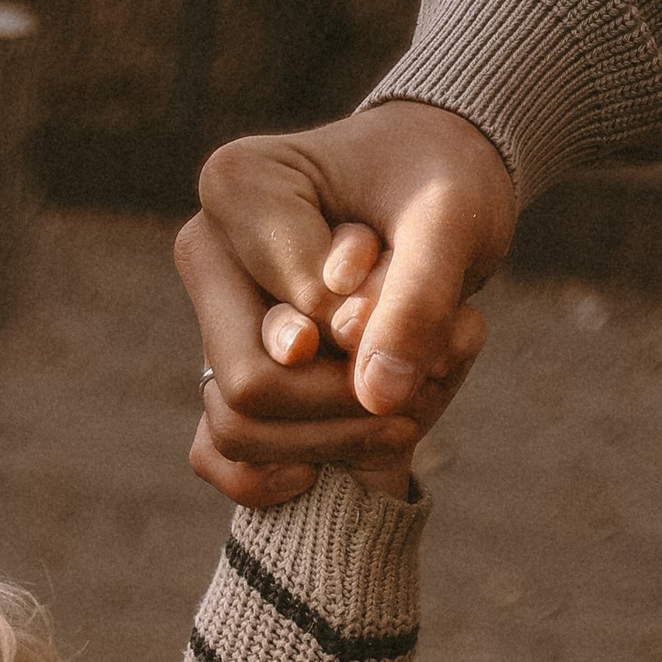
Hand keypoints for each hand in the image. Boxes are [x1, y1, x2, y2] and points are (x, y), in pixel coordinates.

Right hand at [179, 101, 508, 507]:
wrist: (434, 190)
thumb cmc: (442, 185)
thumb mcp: (453, 224)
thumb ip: (418, 300)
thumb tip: (378, 395)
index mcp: (238, 188)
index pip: (290, 322)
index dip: (358, 347)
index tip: (409, 313)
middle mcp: (207, 252)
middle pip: (247, 387)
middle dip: (339, 407)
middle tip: (411, 389)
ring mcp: (207, 316)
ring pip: (239, 430)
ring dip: (328, 441)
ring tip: (402, 410)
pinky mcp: (217, 367)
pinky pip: (217, 454)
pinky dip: (275, 476)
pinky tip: (332, 461)